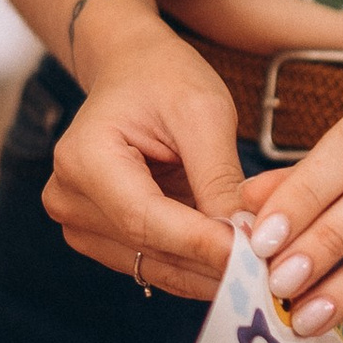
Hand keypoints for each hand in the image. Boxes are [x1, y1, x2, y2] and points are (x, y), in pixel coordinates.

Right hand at [41, 0, 248, 298]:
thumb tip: (247, 239)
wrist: (132, 70)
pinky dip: (196, 264)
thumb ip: (219, 177)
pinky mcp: (97, 237)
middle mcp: (69, 198)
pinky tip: (234, 259)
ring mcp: (78, 222)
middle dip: (215, 264)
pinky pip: (153, 263)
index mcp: (85, 159)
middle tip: (273, 272)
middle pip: (151, 251)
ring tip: (261, 268)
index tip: (257, 259)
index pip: (147, 220)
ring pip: (155, 267)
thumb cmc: (164, 78)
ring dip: (209, 271)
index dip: (204, 245)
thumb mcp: (203, 112)